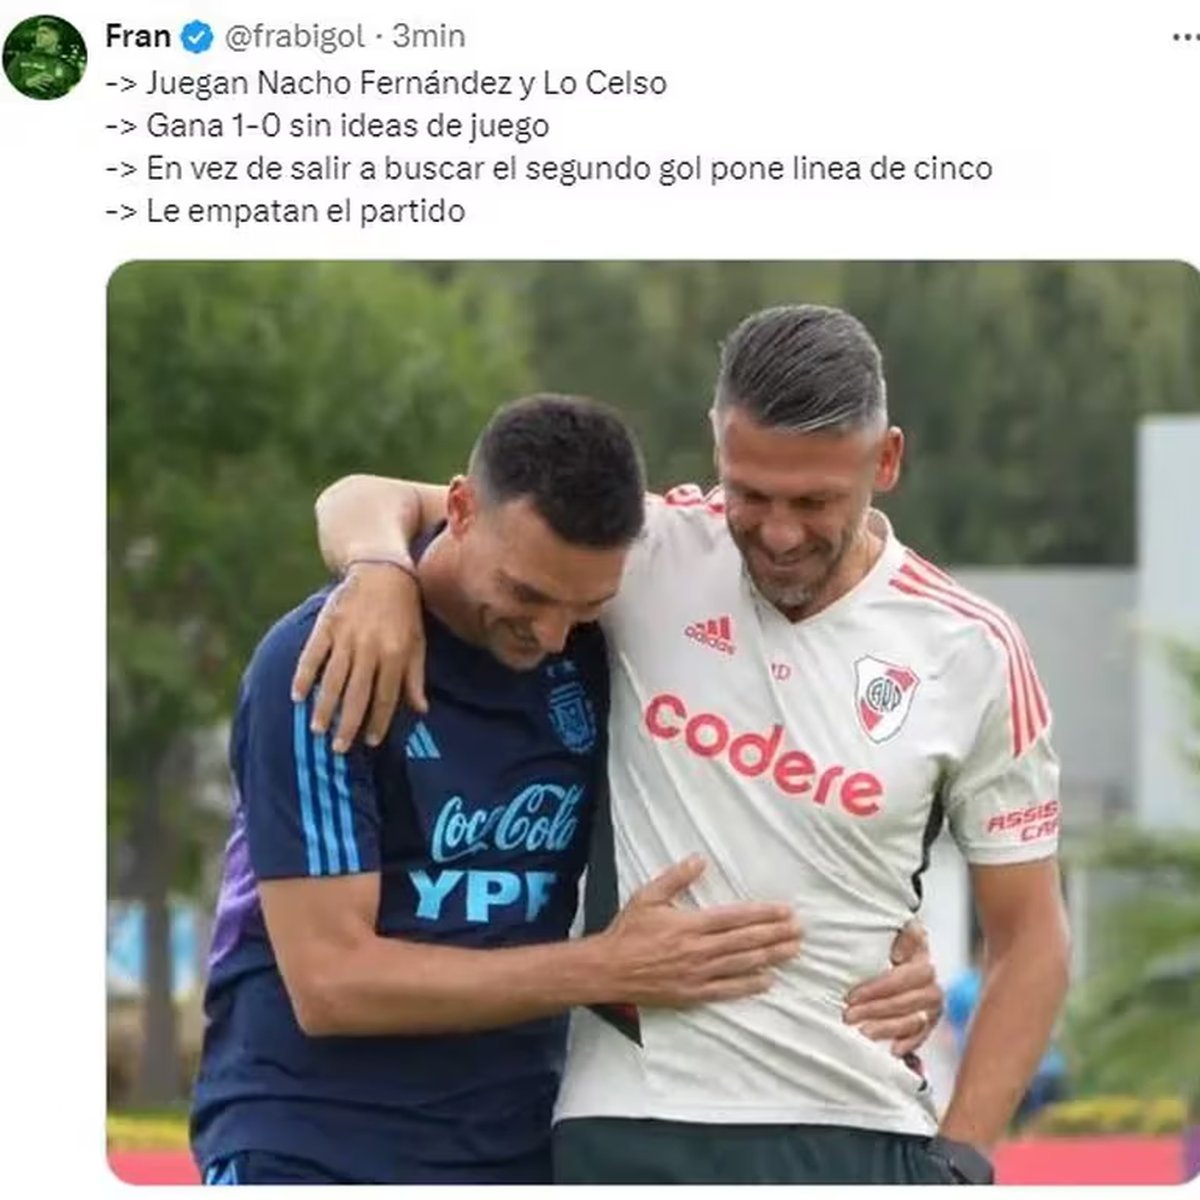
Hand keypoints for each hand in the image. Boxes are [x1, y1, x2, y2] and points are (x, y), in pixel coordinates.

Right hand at [290, 562, 427, 751]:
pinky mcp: (326, 625)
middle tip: (339, 748)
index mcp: (395, 654)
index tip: (370, 742)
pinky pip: (312, 656)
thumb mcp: (418, 642)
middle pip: (357, 695)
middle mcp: (370, 649)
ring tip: (317, 729)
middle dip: (347, 724)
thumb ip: (416, 676)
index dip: (378, 722)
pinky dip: (303, 676)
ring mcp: (346, 637)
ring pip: (333, 680)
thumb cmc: (404, 610)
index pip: (386, 698)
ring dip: (324, 707)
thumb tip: (420, 711)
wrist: (382, 570)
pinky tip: (297, 696)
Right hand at [598, 856, 802, 1005]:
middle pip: (745, 941)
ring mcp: (698, 974)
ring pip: (742, 965)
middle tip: (799, 931)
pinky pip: (727, 990)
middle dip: (775, 935)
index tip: (784, 911)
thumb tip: (700, 859)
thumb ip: (676, 877)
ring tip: (792, 951)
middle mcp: (699, 949)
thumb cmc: (628, 930)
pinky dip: (749, 986)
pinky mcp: (693, 994)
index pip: (735, 918)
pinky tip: (768, 980)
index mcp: (690, 924)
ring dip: (770, 957)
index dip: (763, 914)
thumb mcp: (648, 895)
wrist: (609, 969)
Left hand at [843, 919, 943, 1055]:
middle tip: (849, 1013)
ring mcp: (932, 1004)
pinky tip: (892, 1049)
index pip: (909, 974)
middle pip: (910, 998)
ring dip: (887, 1026)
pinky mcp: (929, 1022)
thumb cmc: (884, 943)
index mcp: (921, 955)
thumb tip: (898, 954)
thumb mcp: (888, 929)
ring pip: (915, 1019)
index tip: (853, 994)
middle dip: (877, 1007)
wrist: (891, 957)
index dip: (882, 985)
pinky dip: (909, 1043)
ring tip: (863, 1031)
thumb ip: (902, 934)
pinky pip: (922, 1036)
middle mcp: (930, 981)